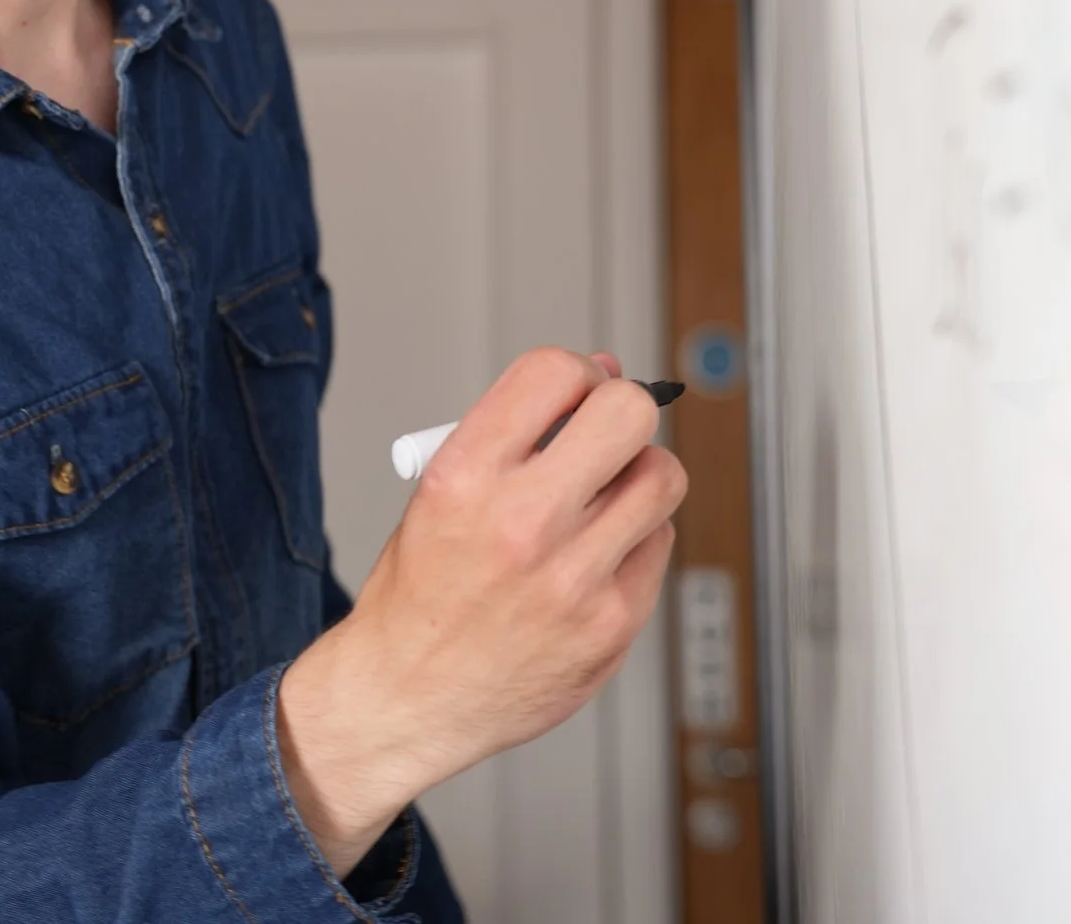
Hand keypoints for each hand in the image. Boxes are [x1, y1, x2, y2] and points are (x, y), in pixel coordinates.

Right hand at [276, 348, 686, 875]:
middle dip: (621, 412)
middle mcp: (522, 523)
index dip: (576, 372)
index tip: (576, 391)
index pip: (554, 372)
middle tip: (605, 436)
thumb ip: (516, 434)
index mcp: (464, 477)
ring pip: (662, 477)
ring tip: (604, 498)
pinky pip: (658, 544)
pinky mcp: (612, 623)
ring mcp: (574, 578)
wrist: (408, 699)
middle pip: (628, 414)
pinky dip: (636, 539)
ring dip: (639, 476)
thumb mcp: (438, 491)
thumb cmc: (421, 594)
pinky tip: (597, 554)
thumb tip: (598, 376)